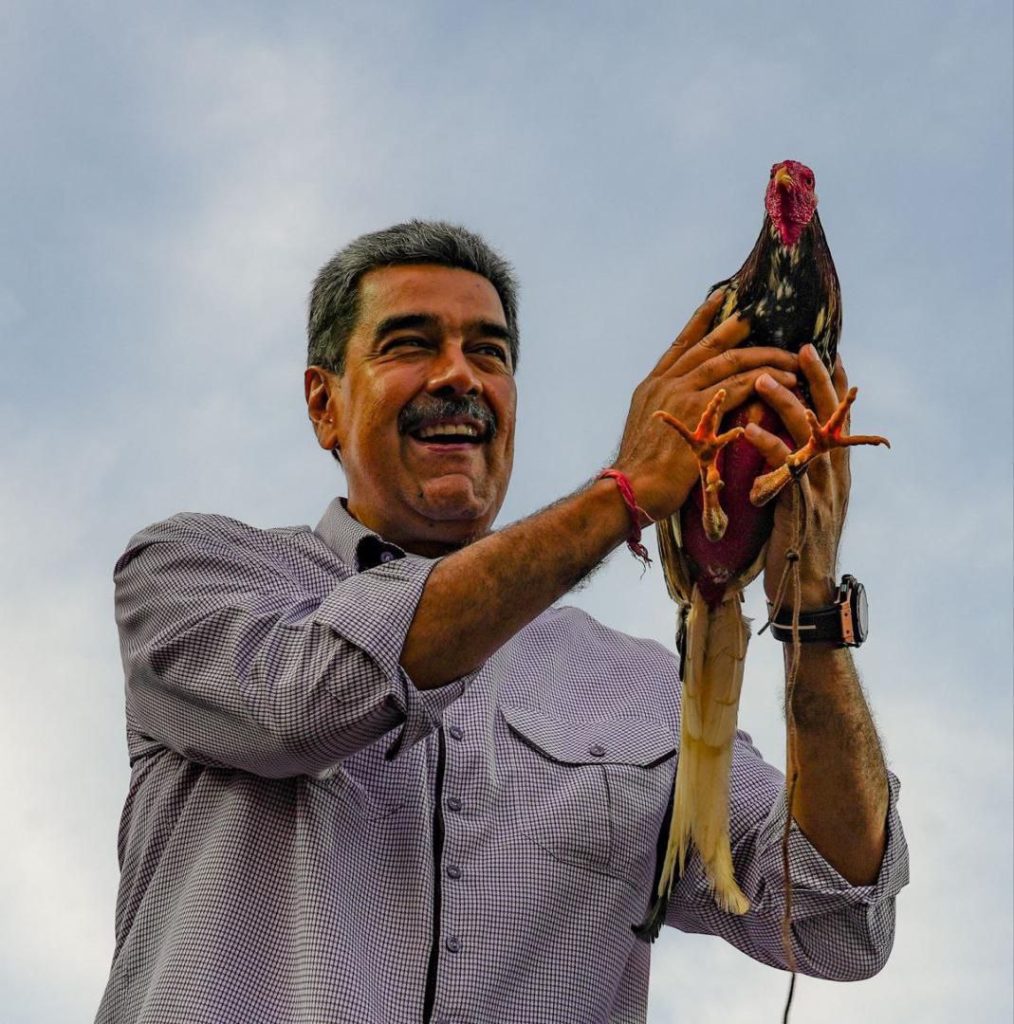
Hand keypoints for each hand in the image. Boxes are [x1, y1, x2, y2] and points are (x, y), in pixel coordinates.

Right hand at [613, 290, 798, 521]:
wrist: (632, 488)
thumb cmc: (640, 472)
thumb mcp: (648, 431)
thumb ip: (667, 411)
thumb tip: (686, 408)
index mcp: (652, 386)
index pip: (681, 344)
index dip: (701, 319)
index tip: (718, 298)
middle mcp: (666, 383)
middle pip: (709, 345)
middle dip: (739, 328)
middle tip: (764, 316)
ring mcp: (681, 393)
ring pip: (730, 361)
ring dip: (764, 357)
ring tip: (790, 357)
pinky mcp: (698, 410)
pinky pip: (740, 385)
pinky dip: (765, 380)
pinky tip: (786, 380)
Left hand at [745, 345, 851, 608]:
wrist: (806, 590)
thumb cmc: (797, 542)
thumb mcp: (803, 498)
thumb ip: (799, 469)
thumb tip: (785, 443)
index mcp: (835, 469)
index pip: (836, 416)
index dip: (832, 382)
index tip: (821, 348)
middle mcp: (834, 474)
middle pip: (829, 416)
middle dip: (817, 378)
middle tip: (801, 346)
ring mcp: (820, 490)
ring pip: (808, 436)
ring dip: (785, 404)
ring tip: (762, 379)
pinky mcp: (800, 507)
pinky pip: (785, 470)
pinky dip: (767, 446)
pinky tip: (748, 429)